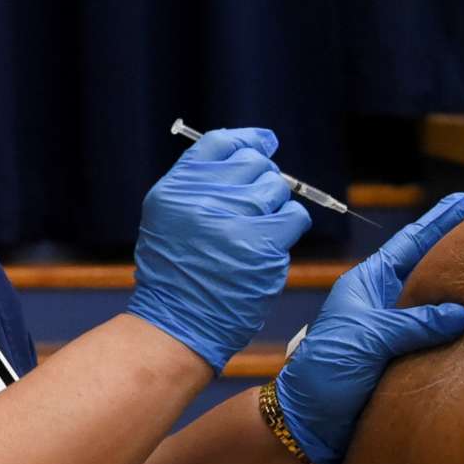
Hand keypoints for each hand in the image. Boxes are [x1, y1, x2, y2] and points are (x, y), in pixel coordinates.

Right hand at [125, 128, 310, 370]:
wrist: (178, 322)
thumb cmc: (177, 271)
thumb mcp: (169, 218)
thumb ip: (201, 183)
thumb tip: (254, 147)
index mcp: (176, 189)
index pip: (219, 142)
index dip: (248, 140)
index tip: (265, 144)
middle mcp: (201, 199)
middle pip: (252, 162)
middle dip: (261, 179)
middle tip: (254, 206)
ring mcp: (233, 221)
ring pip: (276, 187)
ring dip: (275, 206)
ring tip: (257, 230)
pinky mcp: (262, 246)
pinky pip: (294, 215)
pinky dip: (289, 225)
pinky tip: (273, 241)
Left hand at [274, 194, 463, 463]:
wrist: (309, 423)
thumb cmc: (326, 372)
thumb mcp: (367, 338)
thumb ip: (413, 322)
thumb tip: (461, 311)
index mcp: (367, 284)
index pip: (408, 245)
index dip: (435, 223)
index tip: (460, 201)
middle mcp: (384, 302)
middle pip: (427, 270)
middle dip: (456, 253)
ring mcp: (394, 331)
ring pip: (435, 305)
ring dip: (462, 294)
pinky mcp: (404, 359)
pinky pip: (438, 338)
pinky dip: (460, 331)